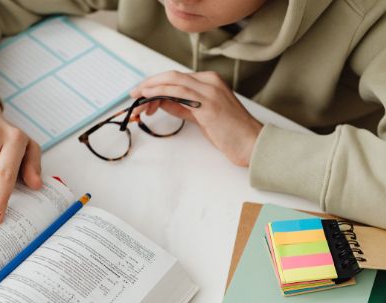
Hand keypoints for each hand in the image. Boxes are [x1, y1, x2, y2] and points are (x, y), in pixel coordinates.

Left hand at [130, 71, 262, 166]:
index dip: (156, 84)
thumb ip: (183, 106)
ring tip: (137, 99)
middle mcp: (210, 81)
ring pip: (173, 81)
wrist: (252, 143)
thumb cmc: (230, 133)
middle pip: (171, 76)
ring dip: (150, 89)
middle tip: (133, 94)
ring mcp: (210, 90)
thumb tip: (162, 102)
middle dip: (149, 84)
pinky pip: (179, 92)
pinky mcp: (208, 104)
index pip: (176, 78)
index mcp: (210, 81)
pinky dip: (160, 92)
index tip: (142, 94)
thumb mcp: (201, 116)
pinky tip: (149, 97)